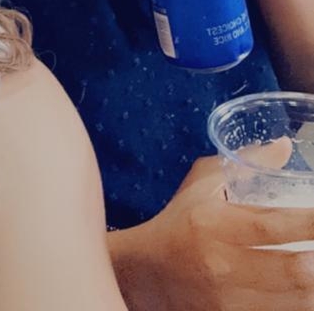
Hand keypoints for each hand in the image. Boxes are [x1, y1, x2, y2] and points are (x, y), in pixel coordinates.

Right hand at [117, 151, 313, 310]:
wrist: (146, 274)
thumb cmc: (181, 220)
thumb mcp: (203, 184)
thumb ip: (245, 163)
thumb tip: (285, 146)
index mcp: (213, 224)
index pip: (271, 224)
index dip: (309, 222)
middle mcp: (221, 265)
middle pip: (291, 271)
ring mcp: (226, 301)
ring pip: (292, 302)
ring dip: (313, 289)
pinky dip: (297, 305)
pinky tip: (306, 293)